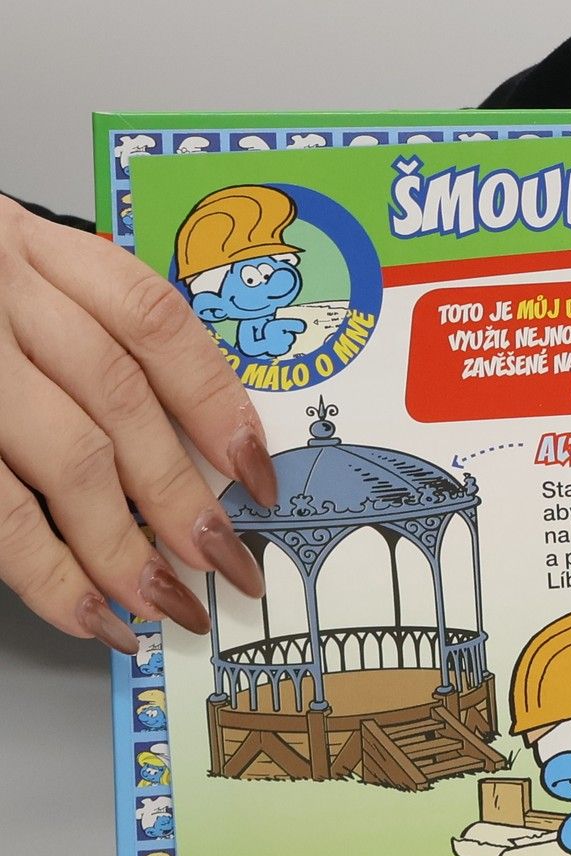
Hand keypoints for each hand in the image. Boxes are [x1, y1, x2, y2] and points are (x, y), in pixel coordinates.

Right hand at [0, 198, 277, 650]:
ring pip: (64, 456)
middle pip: (118, 400)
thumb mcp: (0, 276)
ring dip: (121, 545)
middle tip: (226, 565)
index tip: (259, 476)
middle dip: (183, 495)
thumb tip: (184, 452)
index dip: (217, 403)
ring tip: (160, 604)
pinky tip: (81, 608)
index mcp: (29, 247)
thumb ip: (76, 336)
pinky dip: (43, 568)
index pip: (153, 322)